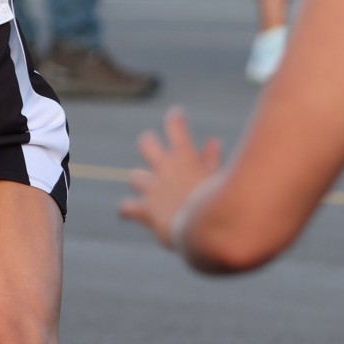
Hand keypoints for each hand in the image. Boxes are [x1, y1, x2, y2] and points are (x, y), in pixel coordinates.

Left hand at [119, 107, 224, 251]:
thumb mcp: (218, 178)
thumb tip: (214, 141)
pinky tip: (126, 212)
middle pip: (146, 143)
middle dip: (148, 144)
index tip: (176, 114)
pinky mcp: (145, 209)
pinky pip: (127, 207)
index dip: (175, 119)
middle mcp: (165, 168)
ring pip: (135, 176)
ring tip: (148, 189)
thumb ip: (212, 159)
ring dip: (140, 181)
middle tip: (152, 148)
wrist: (202, 229)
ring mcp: (152, 188)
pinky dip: (126, 210)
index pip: (176, 126)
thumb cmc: (217, 203)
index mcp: (185, 157)